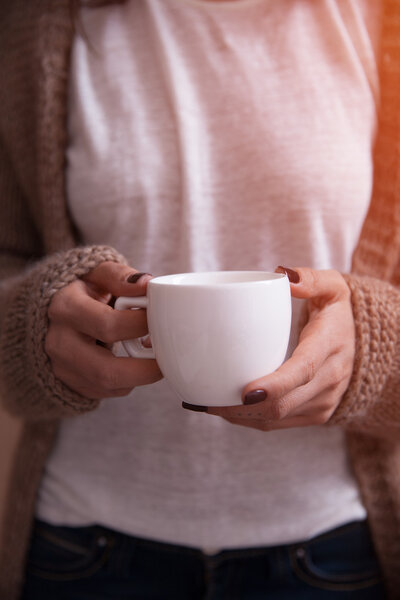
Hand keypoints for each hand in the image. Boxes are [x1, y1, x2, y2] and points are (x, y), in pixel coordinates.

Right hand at [45, 261, 161, 398]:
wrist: (57, 311)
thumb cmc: (84, 290)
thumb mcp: (98, 273)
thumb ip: (120, 276)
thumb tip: (147, 284)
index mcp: (65, 308)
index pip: (107, 324)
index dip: (140, 324)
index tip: (160, 317)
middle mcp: (59, 342)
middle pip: (105, 369)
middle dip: (144, 367)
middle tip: (166, 352)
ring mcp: (62, 367)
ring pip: (107, 386)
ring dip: (139, 376)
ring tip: (154, 356)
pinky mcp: (72, 383)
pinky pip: (107, 392)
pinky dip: (129, 381)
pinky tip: (136, 362)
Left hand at [204, 267, 354, 430]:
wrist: (360, 345)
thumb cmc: (336, 313)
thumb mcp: (333, 286)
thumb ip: (311, 278)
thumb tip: (283, 275)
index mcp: (330, 346)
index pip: (303, 371)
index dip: (275, 385)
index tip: (245, 392)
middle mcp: (330, 379)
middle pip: (284, 403)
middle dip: (243, 407)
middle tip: (207, 399)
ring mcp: (324, 402)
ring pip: (278, 419)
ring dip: (241, 417)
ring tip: (207, 405)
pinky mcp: (314, 414)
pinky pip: (278, 423)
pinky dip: (249, 420)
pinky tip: (226, 410)